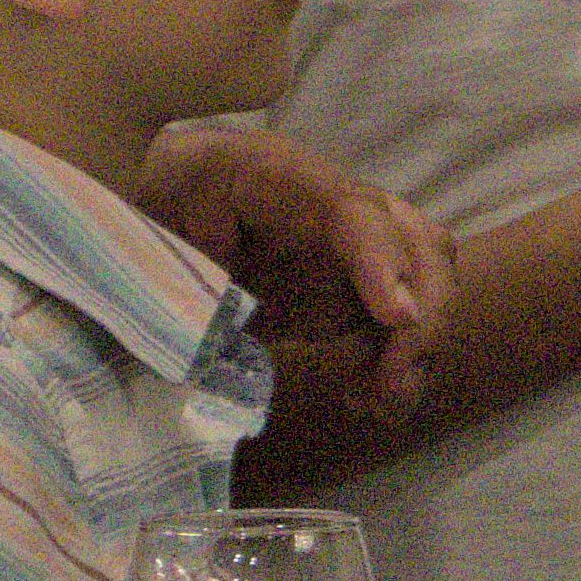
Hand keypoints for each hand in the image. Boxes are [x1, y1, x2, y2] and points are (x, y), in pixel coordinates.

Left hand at [144, 124, 454, 404]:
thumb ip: (187, 271)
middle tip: (388, 386)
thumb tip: (220, 320)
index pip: (350, 209)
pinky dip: (397, 361)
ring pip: (426, 277)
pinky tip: (363, 398)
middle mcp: (335, 202)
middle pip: (415, 241)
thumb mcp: (155, 230)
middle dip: (422, 316)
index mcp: (276, 177)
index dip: (381, 258)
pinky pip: (400, 316)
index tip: (396, 318)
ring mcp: (352, 241)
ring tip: (377, 403)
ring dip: (418, 345)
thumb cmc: (155, 208)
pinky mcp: (352, 282)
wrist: (164, 200)